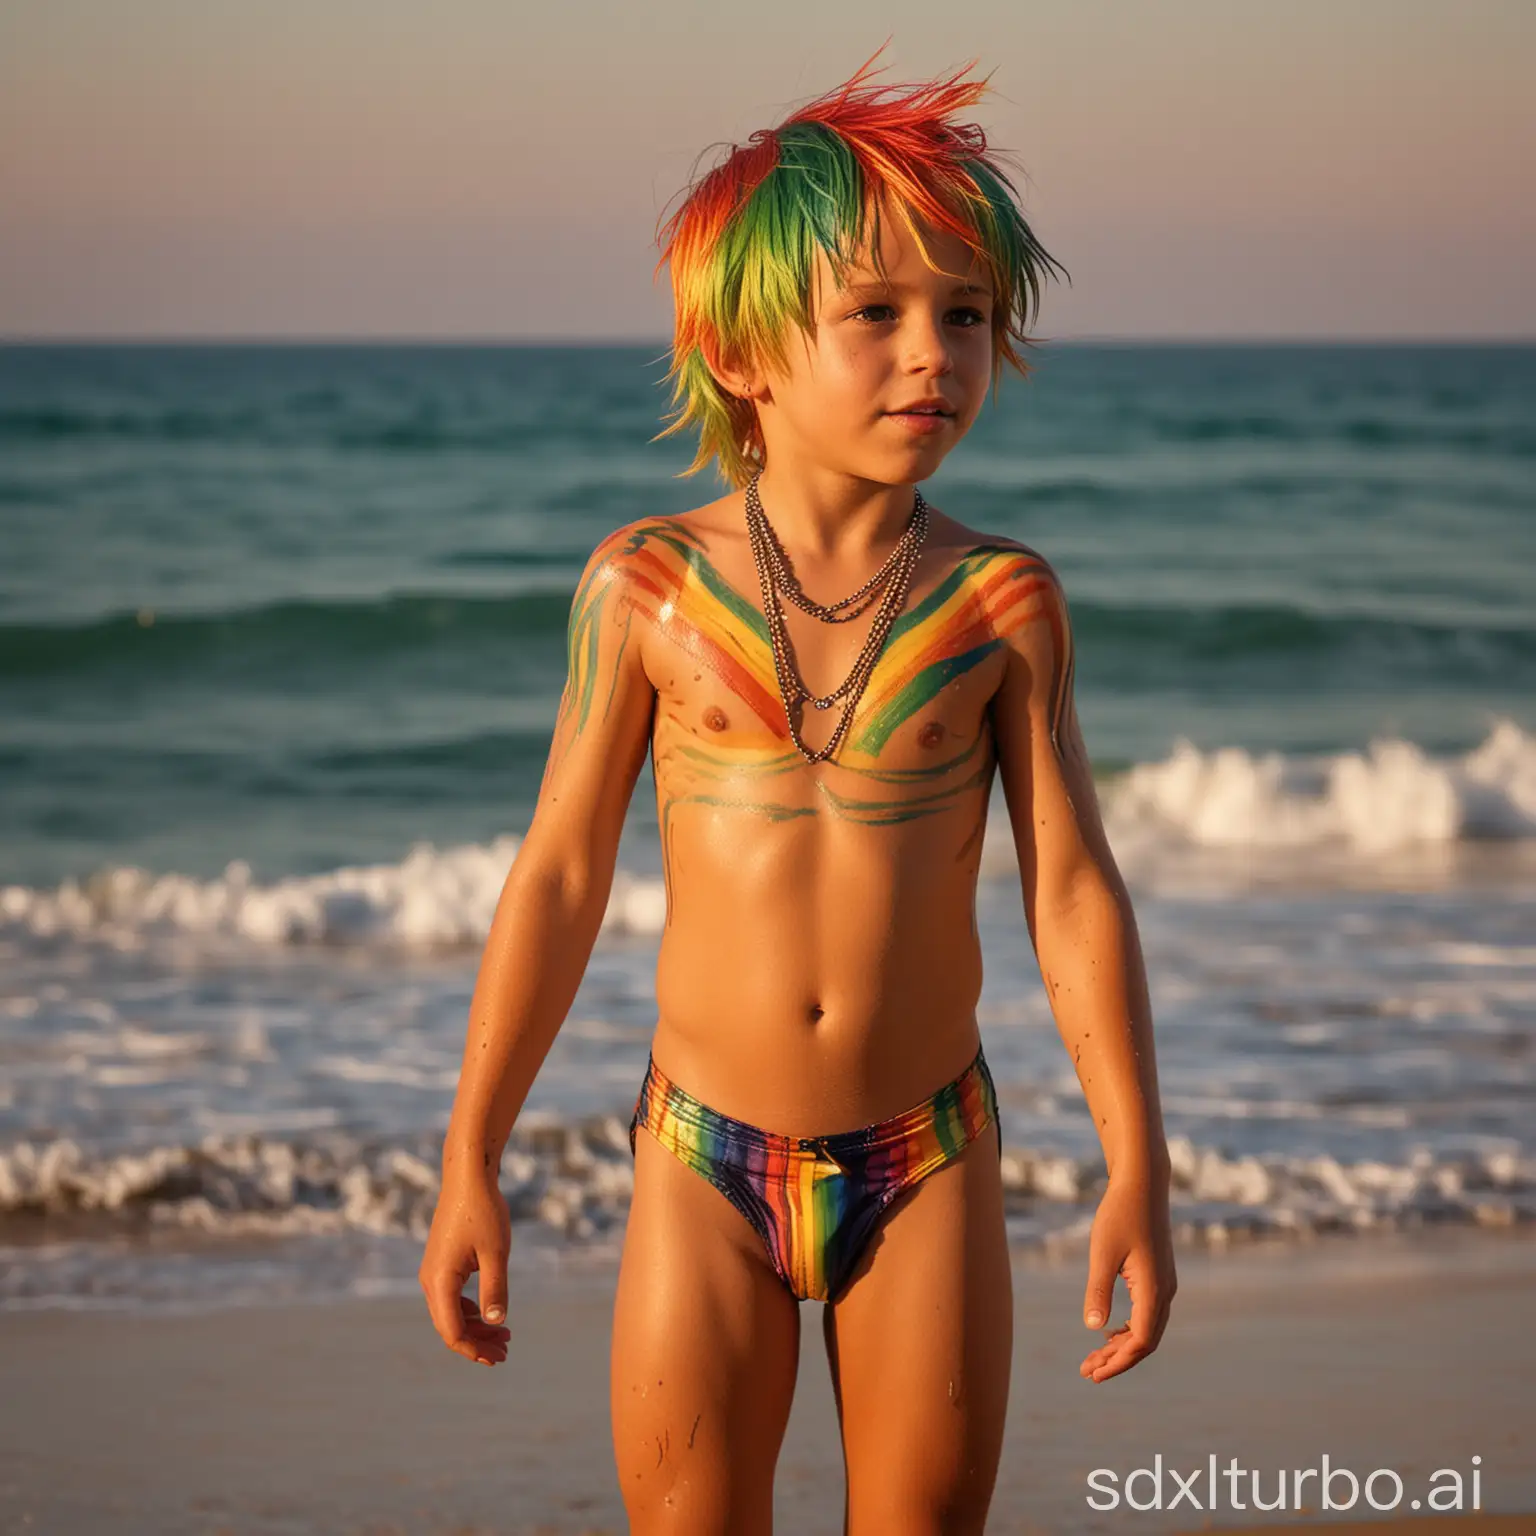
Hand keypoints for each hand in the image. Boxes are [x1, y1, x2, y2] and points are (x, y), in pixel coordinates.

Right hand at [418, 1165, 512, 1367]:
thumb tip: (495, 1322)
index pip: (452, 1331)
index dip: (474, 1349)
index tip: (499, 1356)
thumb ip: (495, 1289)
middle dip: (477, 1342)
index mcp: (439, 1281)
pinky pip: (451, 1297)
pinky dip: (470, 1310)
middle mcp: (430, 1280)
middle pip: (449, 1326)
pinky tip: (490, 1313)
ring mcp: (434, 1271)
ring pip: (450, 1313)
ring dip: (475, 1327)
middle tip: (506, 1351)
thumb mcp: (496, 1253)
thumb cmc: (484, 1211)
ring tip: (504, 1335)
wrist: (468, 1177)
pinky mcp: (441, 1263)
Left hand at [1079, 1162, 1175, 1382]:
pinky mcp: (1159, 1275)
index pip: (1139, 1342)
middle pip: (1145, 1341)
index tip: (1092, 1374)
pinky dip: (1128, 1328)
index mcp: (1153, 1290)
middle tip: (1087, 1371)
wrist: (1143, 1183)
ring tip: (1093, 1356)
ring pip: (1147, 1328)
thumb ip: (1098, 1290)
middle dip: (1117, 1359)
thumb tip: (1093, 1329)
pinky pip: (1147, 1314)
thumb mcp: (1102, 1251)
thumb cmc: (1120, 1213)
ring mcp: (1164, 1284)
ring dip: (1122, 1345)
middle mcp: (1165, 1291)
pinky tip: (1108, 1330)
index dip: (1117, 1363)